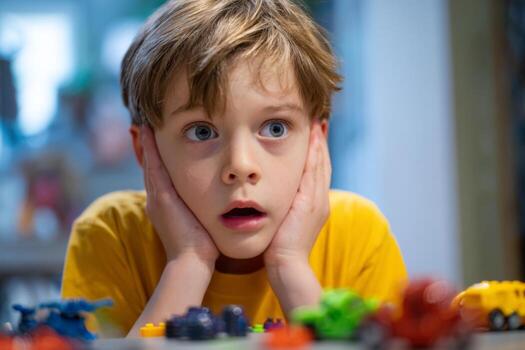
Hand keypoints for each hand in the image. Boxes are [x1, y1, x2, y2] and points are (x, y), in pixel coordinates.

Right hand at [141, 125, 218, 263]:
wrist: (192, 262)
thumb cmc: (202, 246)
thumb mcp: (200, 221)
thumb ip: (201, 209)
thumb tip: (217, 203)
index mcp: (164, 205)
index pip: (159, 175)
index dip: (156, 158)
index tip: (157, 140)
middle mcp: (156, 199)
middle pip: (150, 166)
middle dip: (147, 147)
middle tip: (144, 125)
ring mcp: (157, 198)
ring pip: (150, 163)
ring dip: (147, 143)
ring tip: (145, 123)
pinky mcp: (162, 197)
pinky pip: (154, 167)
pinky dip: (150, 149)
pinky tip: (149, 132)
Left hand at [264, 121, 330, 267]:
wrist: (287, 264)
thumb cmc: (280, 246)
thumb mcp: (285, 221)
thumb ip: (286, 206)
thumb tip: (275, 193)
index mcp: (315, 204)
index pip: (318, 172)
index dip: (317, 151)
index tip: (314, 133)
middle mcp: (320, 199)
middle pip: (323, 164)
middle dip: (321, 142)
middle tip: (319, 120)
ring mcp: (318, 200)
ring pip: (321, 164)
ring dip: (319, 143)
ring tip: (317, 122)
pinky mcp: (311, 202)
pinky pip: (315, 172)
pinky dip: (315, 154)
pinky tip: (312, 139)